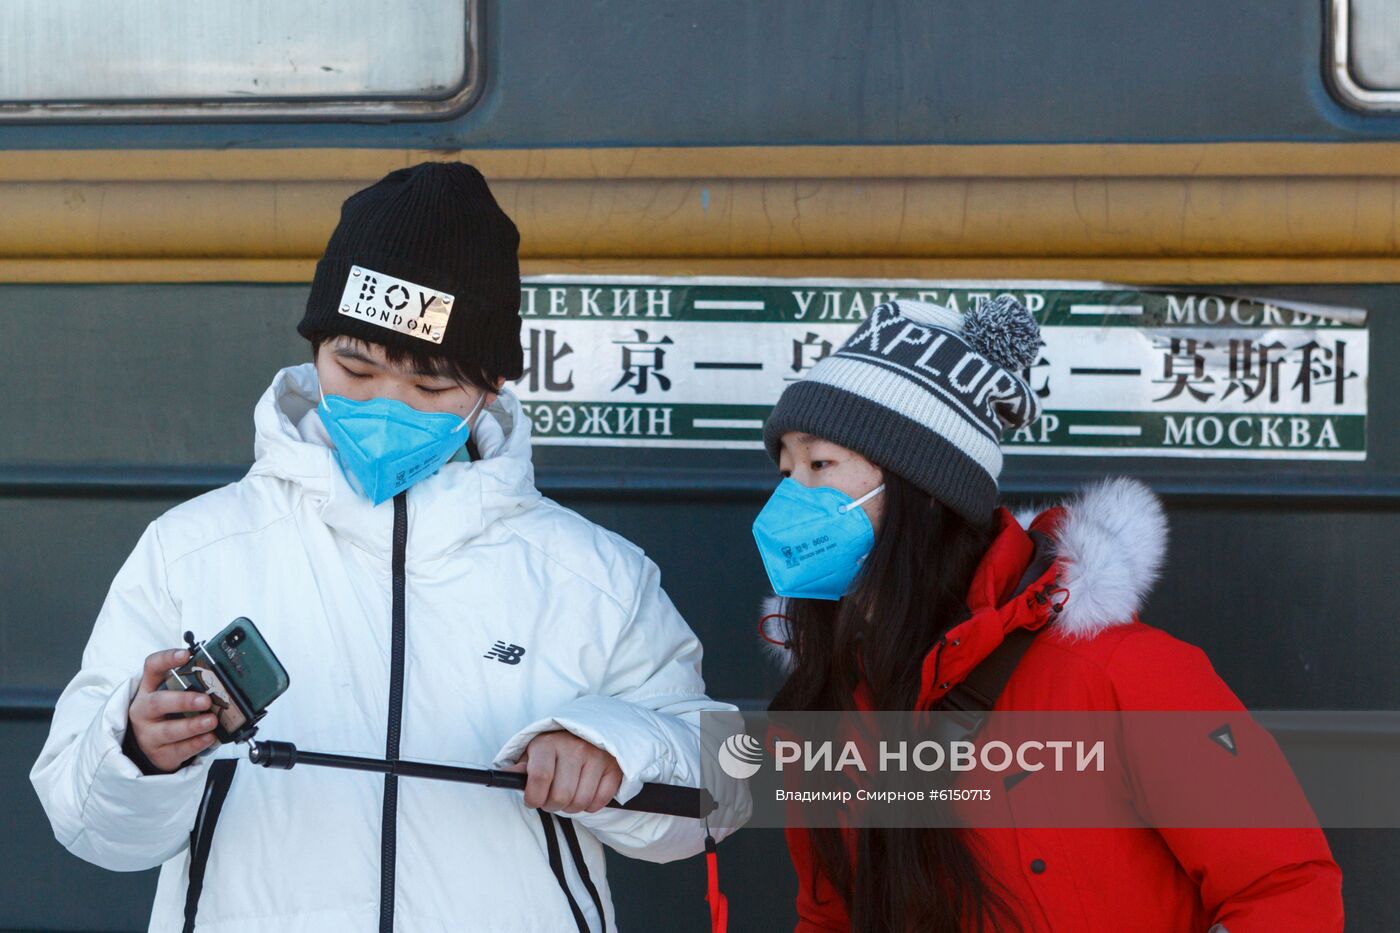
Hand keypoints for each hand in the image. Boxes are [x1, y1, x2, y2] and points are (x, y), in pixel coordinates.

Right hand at [127, 649, 218, 773]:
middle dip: (182, 701)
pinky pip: (178, 750)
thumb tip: (221, 678)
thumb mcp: (170, 696)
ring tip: (212, 721)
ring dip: (193, 725)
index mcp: (148, 689)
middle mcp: (143, 711)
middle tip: (205, 700)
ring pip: (168, 730)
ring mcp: (149, 734)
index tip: (186, 654)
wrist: (148, 747)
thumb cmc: (166, 714)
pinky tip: (209, 737)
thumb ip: (189, 685)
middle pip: (157, 703)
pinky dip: (196, 744)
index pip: (152, 667)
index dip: (167, 659)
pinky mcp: (159, 754)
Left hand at [503, 730, 623, 813]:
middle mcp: (574, 748)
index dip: (534, 797)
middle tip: (551, 799)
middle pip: (561, 796)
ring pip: (580, 802)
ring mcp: (596, 757)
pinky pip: (599, 801)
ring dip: (571, 807)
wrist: (589, 730)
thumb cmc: (555, 746)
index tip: (533, 800)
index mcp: (549, 744)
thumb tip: (502, 778)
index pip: (540, 778)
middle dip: (552, 805)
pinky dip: (590, 806)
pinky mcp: (613, 768)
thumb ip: (521, 767)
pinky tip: (584, 794)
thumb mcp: (534, 751)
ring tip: (568, 796)